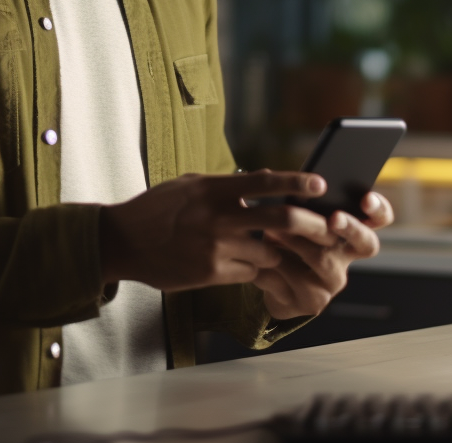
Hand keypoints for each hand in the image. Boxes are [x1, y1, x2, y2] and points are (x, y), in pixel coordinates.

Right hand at [99, 170, 333, 291]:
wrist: (124, 241)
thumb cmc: (158, 208)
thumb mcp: (190, 185)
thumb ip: (226, 184)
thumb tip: (264, 177)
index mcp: (214, 188)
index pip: (265, 181)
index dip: (296, 182)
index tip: (320, 183)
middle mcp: (219, 217)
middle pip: (280, 219)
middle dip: (310, 224)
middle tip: (327, 226)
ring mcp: (216, 247)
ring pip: (269, 251)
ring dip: (279, 251)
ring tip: (285, 248)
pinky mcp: (212, 274)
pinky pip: (250, 272)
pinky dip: (256, 268)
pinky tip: (251, 264)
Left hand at [254, 191, 393, 320]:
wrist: (266, 278)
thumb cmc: (283, 237)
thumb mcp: (294, 217)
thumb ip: (304, 204)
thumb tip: (301, 185)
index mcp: (349, 231)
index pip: (379, 219)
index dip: (379, 209)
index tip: (367, 200)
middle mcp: (347, 257)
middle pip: (364, 243)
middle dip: (350, 227)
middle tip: (334, 218)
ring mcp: (333, 282)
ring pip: (322, 259)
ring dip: (297, 241)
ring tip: (273, 227)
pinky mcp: (312, 302)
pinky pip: (294, 279)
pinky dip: (273, 264)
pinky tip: (257, 256)